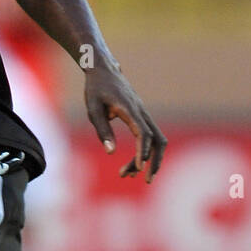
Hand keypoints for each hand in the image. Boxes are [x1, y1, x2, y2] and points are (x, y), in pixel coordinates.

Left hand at [83, 59, 166, 182]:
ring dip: (150, 158)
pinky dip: (145, 151)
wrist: (103, 69)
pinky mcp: (141, 116)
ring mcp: (143, 113)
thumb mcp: (93, 109)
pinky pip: (150, 136)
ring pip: (156, 139)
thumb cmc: (96, 89)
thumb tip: (111, 152)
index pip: (143, 133)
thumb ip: (103, 131)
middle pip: (157, 139)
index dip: (143, 150)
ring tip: (131, 175)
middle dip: (154, 161)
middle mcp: (141, 111)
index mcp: (130, 109)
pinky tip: (133, 164)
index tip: (139, 167)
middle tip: (147, 180)